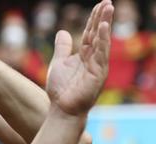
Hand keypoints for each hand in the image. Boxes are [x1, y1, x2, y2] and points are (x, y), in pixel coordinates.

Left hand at [46, 0, 112, 115]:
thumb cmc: (60, 89)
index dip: (94, 19)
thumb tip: (63, 31)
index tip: (99, 5)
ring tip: (108, 8)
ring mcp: (97, 66)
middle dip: (102, 18)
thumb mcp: (58, 63)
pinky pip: (101, 53)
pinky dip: (102, 40)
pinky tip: (102, 27)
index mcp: (85, 56)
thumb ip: (62, 48)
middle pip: (98, 34)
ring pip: (102, 41)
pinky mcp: (98, 73)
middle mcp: (93, 59)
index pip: (91, 33)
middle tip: (108, 2)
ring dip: (105, 24)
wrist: (61, 109)